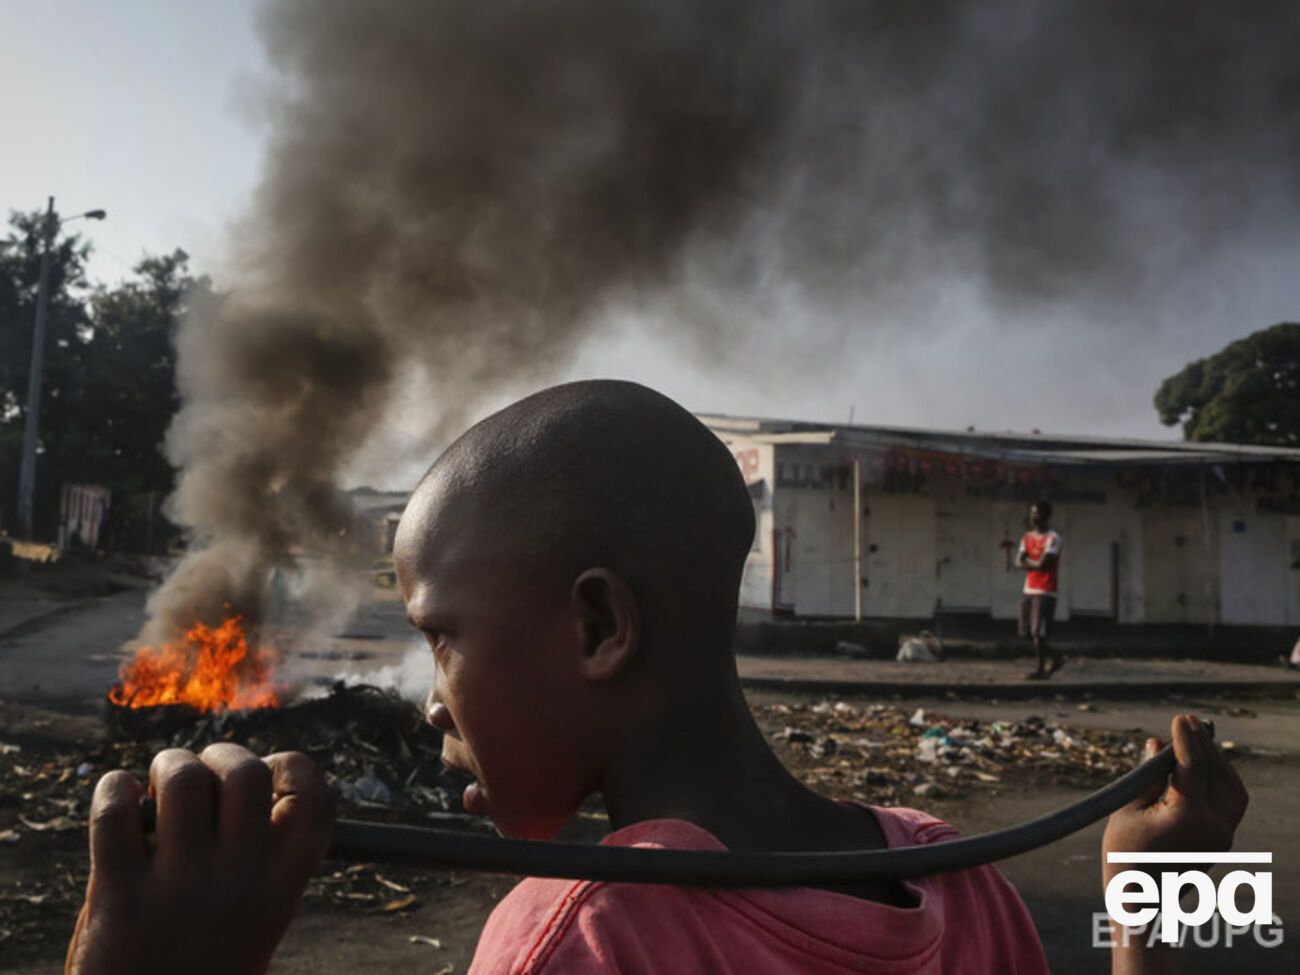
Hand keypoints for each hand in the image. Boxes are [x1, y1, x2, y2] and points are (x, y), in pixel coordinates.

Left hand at [65, 744, 333, 974]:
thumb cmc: (198, 969)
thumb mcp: (252, 921)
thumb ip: (253, 861)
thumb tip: (231, 777)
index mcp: (280, 891)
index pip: (312, 801)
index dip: (294, 770)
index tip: (269, 776)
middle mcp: (238, 883)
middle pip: (246, 773)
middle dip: (222, 755)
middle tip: (203, 773)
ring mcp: (178, 887)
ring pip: (182, 778)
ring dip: (169, 765)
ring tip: (157, 785)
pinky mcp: (118, 895)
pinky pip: (113, 812)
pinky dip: (113, 788)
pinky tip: (118, 796)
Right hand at [1102, 713, 1247, 885]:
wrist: (1141, 901)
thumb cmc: (1124, 855)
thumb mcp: (1128, 809)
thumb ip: (1147, 776)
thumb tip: (1157, 746)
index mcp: (1188, 818)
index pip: (1193, 768)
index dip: (1186, 740)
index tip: (1179, 718)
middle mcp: (1214, 827)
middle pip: (1220, 776)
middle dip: (1206, 747)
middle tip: (1189, 722)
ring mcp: (1222, 836)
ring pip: (1233, 790)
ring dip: (1219, 763)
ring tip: (1198, 741)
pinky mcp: (1221, 841)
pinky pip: (1230, 803)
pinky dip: (1220, 780)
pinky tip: (1202, 768)